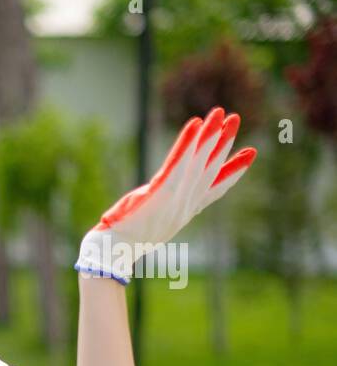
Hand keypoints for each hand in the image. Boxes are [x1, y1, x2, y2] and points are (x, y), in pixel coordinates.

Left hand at [76, 106, 256, 283]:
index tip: (251, 153)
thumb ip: (163, 210)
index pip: (214, 188)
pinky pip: (177, 163)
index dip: (233, 171)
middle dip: (224, 143)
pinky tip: (196, 123)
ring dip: (210, 136)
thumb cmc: (126, 240)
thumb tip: (161, 199)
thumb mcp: (153, 225)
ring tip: (220, 113)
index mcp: (184, 212)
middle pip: (209, 169)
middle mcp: (184, 204)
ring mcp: (175, 198)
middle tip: (235, 119)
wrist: (113, 252)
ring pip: (198, 162)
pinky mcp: (160, 192)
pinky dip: (187, 143)